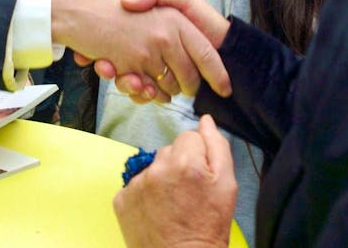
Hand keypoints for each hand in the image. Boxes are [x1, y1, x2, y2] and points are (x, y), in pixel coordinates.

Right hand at [51, 0, 229, 102]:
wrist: (76, 8)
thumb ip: (169, 6)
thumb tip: (185, 32)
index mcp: (175, 16)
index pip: (206, 52)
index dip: (218, 75)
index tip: (224, 91)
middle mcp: (166, 34)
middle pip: (190, 77)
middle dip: (187, 88)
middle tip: (181, 89)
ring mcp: (148, 51)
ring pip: (167, 87)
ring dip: (162, 91)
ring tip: (148, 81)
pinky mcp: (130, 65)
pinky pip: (145, 90)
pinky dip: (142, 92)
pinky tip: (134, 82)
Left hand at [114, 115, 236, 247]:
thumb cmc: (209, 226)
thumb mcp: (226, 185)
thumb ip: (217, 146)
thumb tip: (206, 120)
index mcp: (185, 161)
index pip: (189, 137)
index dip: (197, 156)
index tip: (199, 178)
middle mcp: (157, 168)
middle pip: (169, 151)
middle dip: (178, 165)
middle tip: (188, 194)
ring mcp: (135, 184)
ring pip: (151, 167)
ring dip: (161, 178)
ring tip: (172, 204)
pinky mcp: (121, 199)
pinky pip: (135, 184)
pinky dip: (144, 194)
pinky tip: (156, 210)